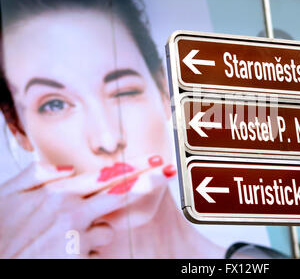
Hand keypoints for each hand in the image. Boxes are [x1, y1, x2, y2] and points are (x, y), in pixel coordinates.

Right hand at [0, 155, 172, 257]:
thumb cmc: (0, 231)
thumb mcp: (8, 195)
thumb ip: (37, 176)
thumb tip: (66, 169)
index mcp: (58, 194)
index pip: (105, 177)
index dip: (134, 168)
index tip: (157, 160)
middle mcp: (72, 212)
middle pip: (119, 196)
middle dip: (142, 185)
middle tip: (163, 174)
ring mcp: (77, 237)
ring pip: (107, 230)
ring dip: (95, 232)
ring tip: (66, 238)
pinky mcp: (78, 258)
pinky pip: (96, 251)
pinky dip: (86, 251)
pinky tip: (64, 253)